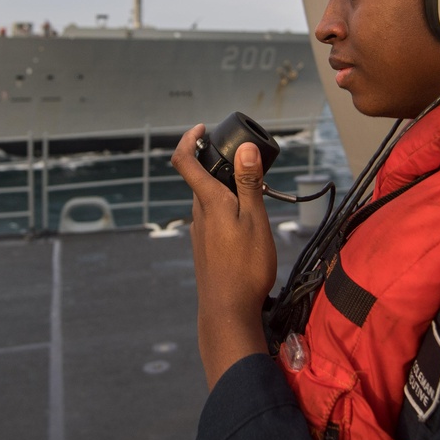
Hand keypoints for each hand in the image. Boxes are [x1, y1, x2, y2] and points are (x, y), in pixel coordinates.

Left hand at [171, 124, 277, 388]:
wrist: (228, 311)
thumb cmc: (245, 266)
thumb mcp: (255, 220)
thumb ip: (249, 184)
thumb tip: (245, 149)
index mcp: (209, 202)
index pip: (184, 161)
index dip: (188, 139)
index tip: (202, 128)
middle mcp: (198, 214)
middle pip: (201, 180)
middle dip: (220, 167)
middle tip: (248, 166)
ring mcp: (199, 233)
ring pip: (208, 200)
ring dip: (225, 191)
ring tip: (254, 198)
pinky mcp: (205, 248)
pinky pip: (212, 219)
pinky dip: (226, 211)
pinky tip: (246, 227)